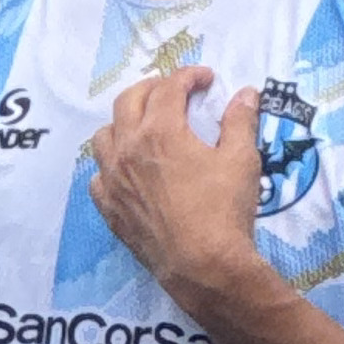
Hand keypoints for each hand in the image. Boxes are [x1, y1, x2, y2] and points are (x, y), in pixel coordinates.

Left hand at [88, 67, 278, 317]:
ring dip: (123, 123)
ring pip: (104, 136)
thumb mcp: (241, 160)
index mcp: (160, 131)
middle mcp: (127, 150)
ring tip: (144, 126)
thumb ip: (240, 121)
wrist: (203, 267)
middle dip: (153, 88)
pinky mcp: (109, 209)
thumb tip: (246, 94)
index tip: (206, 79)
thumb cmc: (224, 211)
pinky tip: (127, 170)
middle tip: (175, 93)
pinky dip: (110, 166)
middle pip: (129, 101)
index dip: (189, 76)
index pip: (169, 87)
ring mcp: (113, 181)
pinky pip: (98, 177)